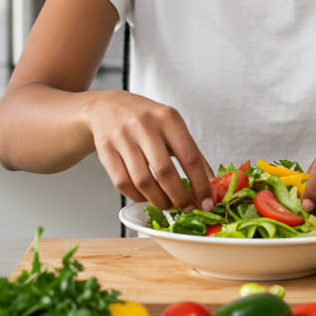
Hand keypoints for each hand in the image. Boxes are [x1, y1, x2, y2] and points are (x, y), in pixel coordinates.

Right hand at [84, 91, 214, 211]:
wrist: (106, 107)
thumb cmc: (145, 119)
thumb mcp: (172, 126)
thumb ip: (192, 152)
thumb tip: (210, 184)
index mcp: (168, 118)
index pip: (190, 157)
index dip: (201, 185)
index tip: (207, 202)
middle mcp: (145, 126)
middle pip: (165, 172)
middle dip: (179, 198)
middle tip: (187, 209)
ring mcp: (122, 138)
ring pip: (142, 181)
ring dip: (159, 200)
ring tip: (168, 205)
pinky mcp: (105, 151)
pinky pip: (123, 183)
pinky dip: (137, 196)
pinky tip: (147, 196)